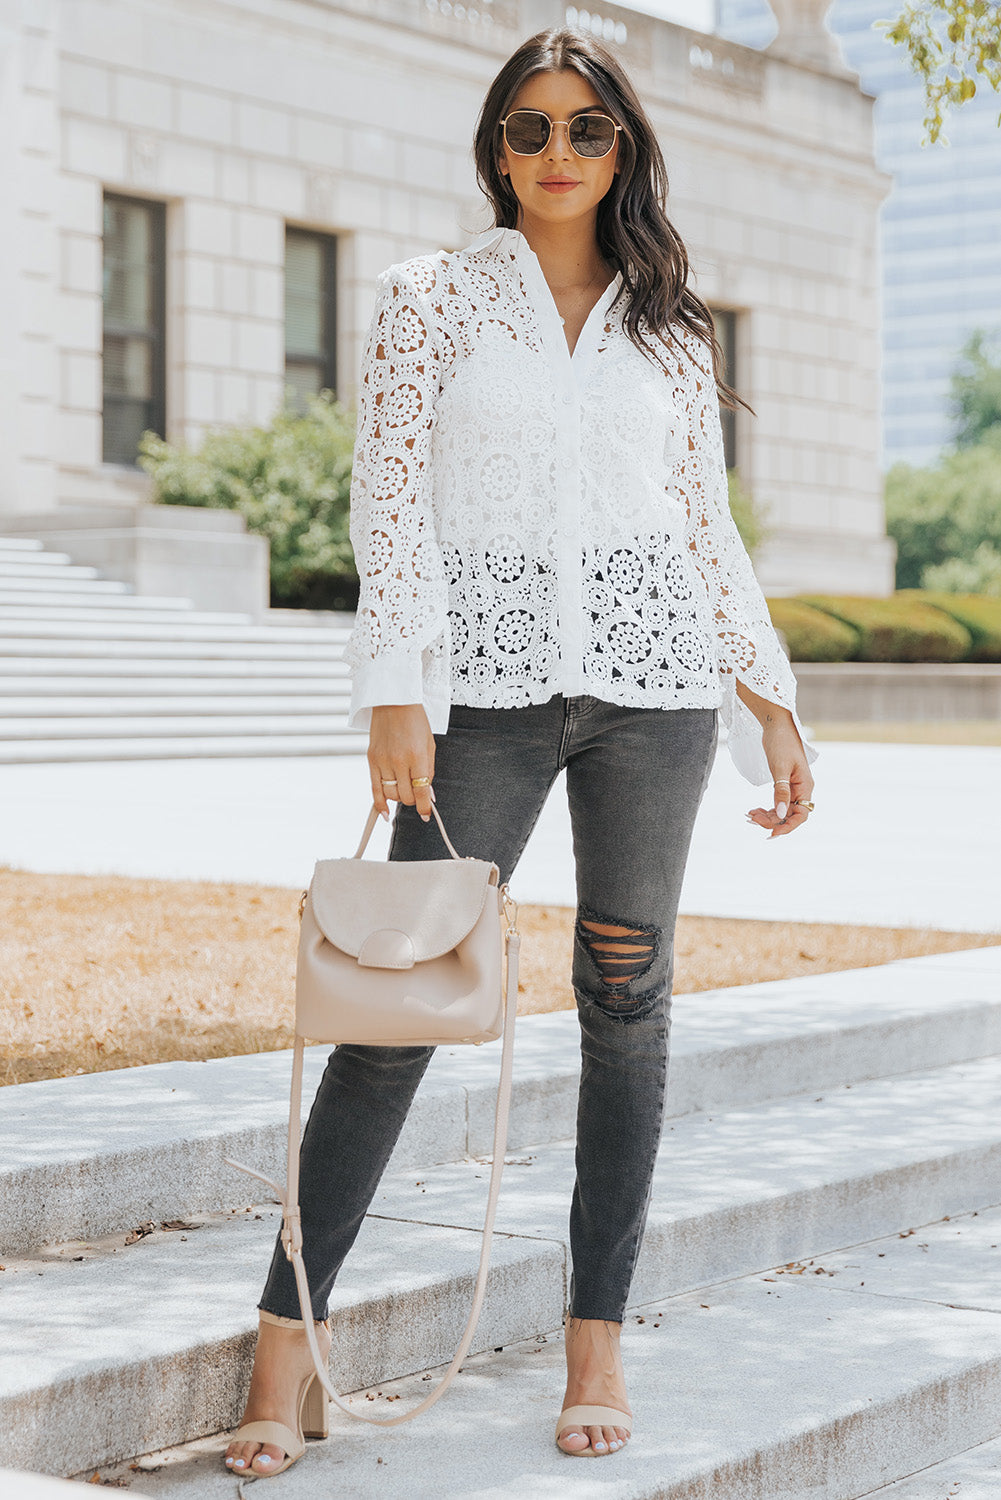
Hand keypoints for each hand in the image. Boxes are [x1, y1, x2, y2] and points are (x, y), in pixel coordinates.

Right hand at [368, 705, 435, 822]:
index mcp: (417, 756)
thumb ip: (429, 771)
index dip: (424, 807)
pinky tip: (384, 813)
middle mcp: (398, 761)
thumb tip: (428, 795)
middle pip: (405, 796)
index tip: (427, 815)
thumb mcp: (429, 745)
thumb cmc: (415, 721)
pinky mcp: (371, 759)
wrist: (393, 700)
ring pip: (390, 794)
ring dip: (399, 798)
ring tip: (404, 790)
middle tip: (416, 795)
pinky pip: (374, 789)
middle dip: (413, 800)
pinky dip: (379, 804)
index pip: (420, 791)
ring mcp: (383, 761)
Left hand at [745, 719, 814, 838]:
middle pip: (789, 815)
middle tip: (751, 820)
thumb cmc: (781, 743)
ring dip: (767, 816)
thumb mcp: (780, 768)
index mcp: (805, 786)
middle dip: (771, 821)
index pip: (801, 815)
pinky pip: (777, 802)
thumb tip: (782, 813)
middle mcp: (801, 789)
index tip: (771, 833)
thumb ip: (781, 791)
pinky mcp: (783, 784)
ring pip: (782, 810)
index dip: (787, 827)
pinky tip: (753, 810)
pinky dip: (766, 808)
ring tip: (750, 815)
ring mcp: (792, 787)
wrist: (776, 725)